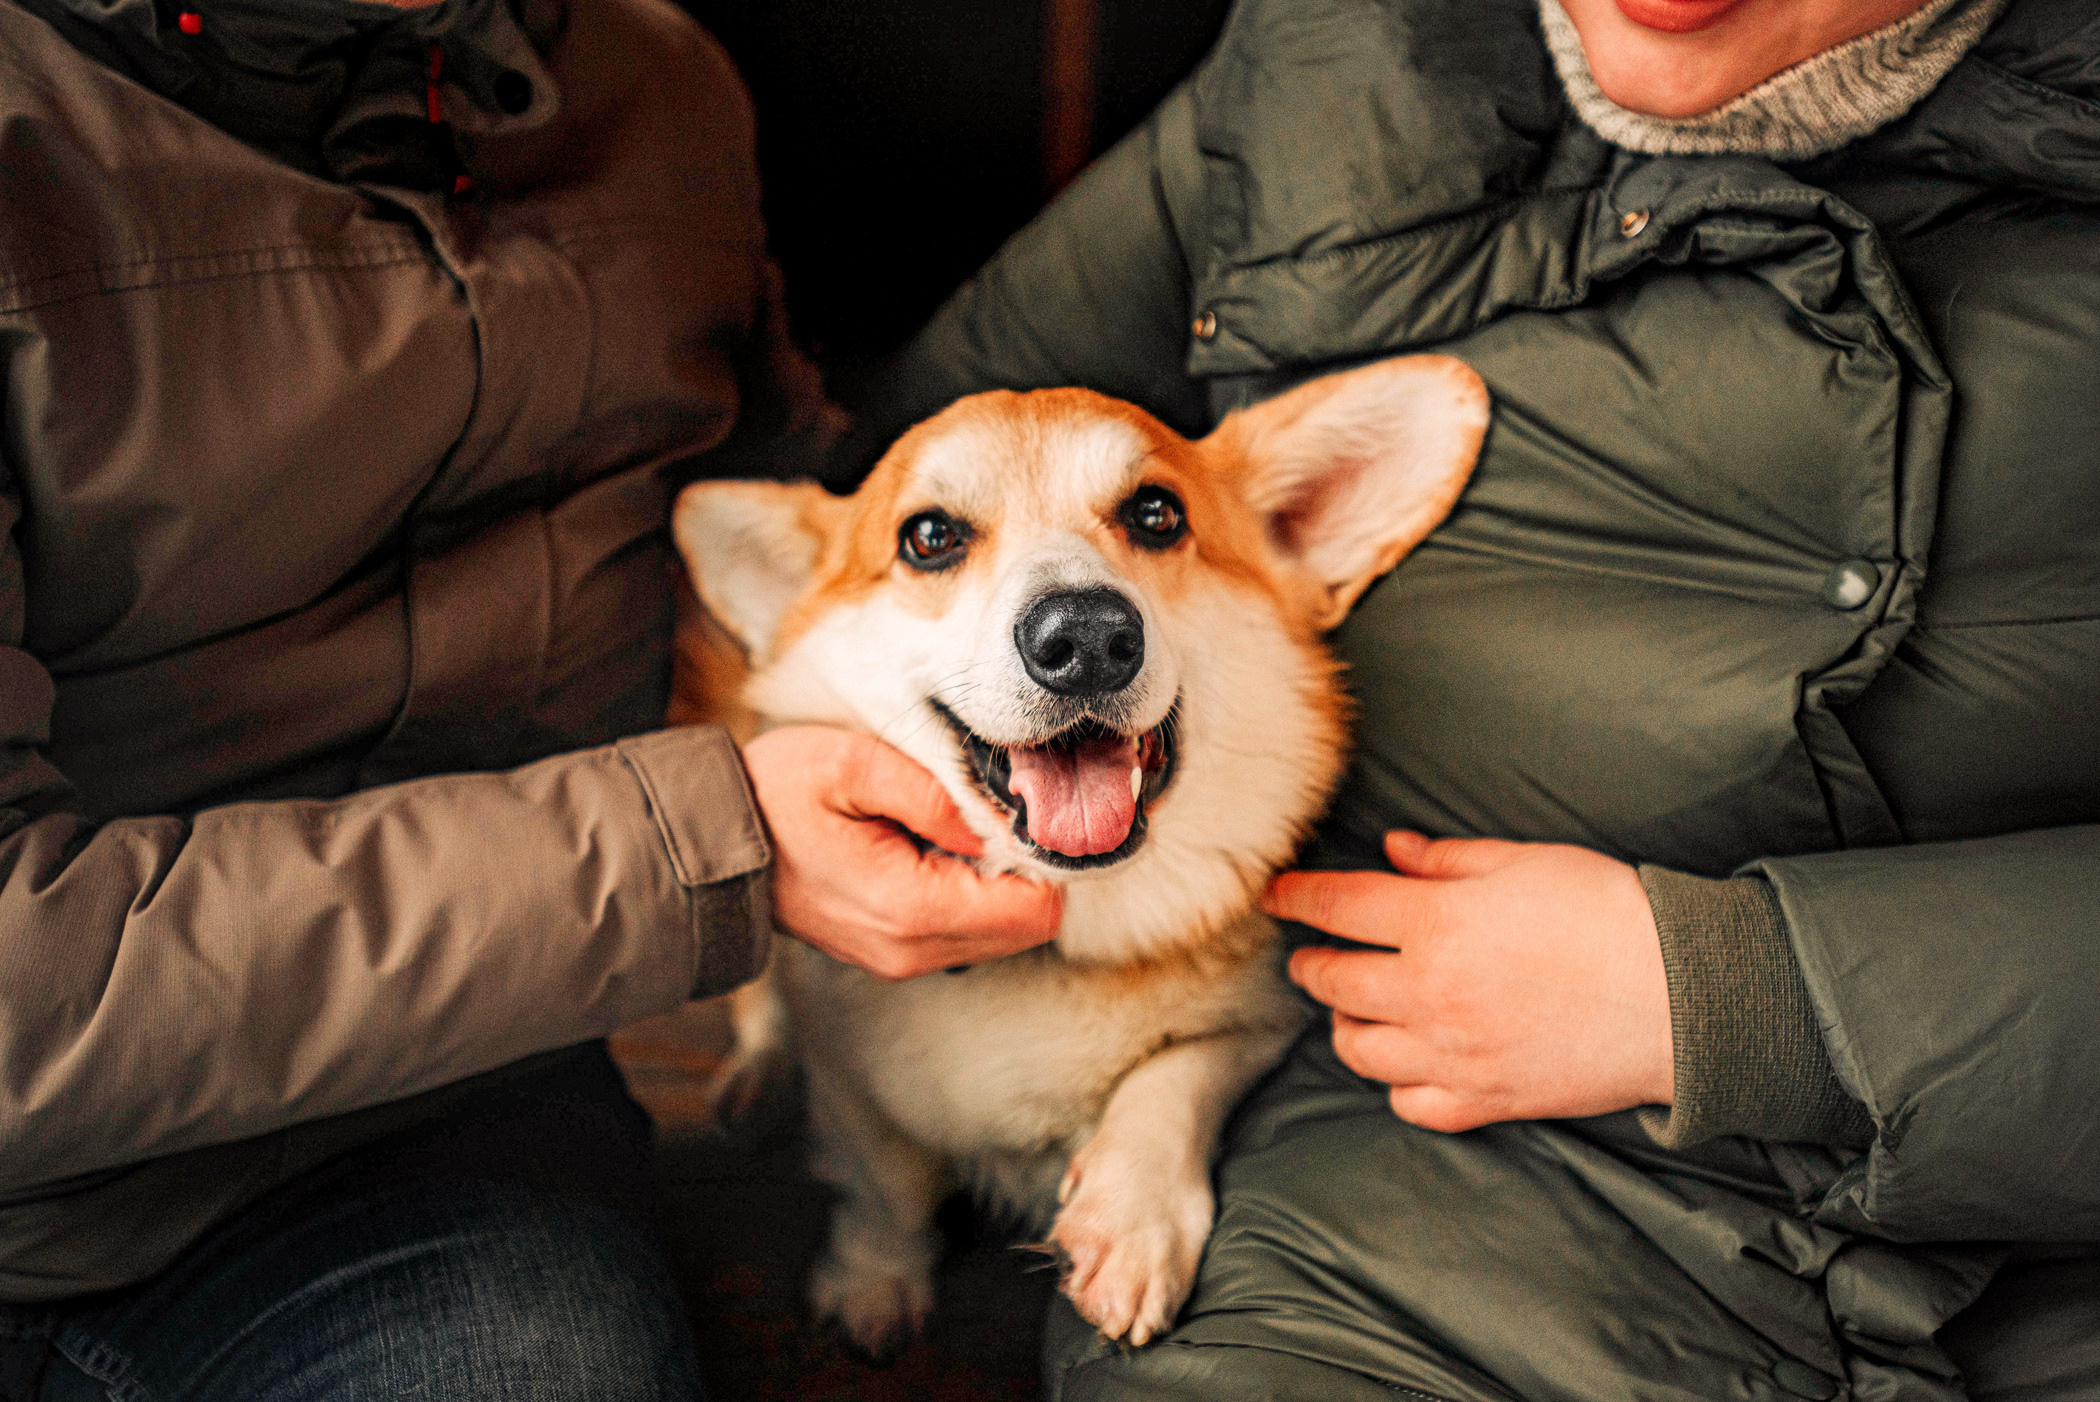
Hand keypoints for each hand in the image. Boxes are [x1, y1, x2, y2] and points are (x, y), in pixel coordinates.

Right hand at [742, 726, 1061, 978]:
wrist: (715, 843)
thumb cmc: (775, 796)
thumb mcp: (852, 763)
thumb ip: (935, 791)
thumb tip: (998, 821)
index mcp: (910, 909)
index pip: (1034, 909)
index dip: (1040, 854)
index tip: (1016, 808)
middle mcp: (913, 951)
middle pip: (1028, 925)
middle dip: (1024, 867)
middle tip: (987, 810)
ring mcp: (904, 959)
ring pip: (1004, 933)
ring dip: (999, 880)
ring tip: (956, 826)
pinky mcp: (898, 953)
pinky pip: (968, 931)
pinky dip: (972, 892)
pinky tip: (939, 848)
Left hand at [1265, 831, 1670, 1131]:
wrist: (1685, 996)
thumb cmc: (1609, 914)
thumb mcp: (1526, 862)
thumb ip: (1448, 861)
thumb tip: (1394, 851)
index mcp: (1436, 925)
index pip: (1337, 908)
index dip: (1296, 898)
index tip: (1275, 896)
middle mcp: (1430, 995)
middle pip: (1334, 983)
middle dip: (1311, 965)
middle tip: (1310, 956)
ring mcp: (1454, 1056)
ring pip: (1360, 1052)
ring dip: (1345, 1025)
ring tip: (1354, 1009)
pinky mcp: (1487, 1101)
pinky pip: (1412, 1105)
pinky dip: (1397, 1086)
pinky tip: (1406, 1063)